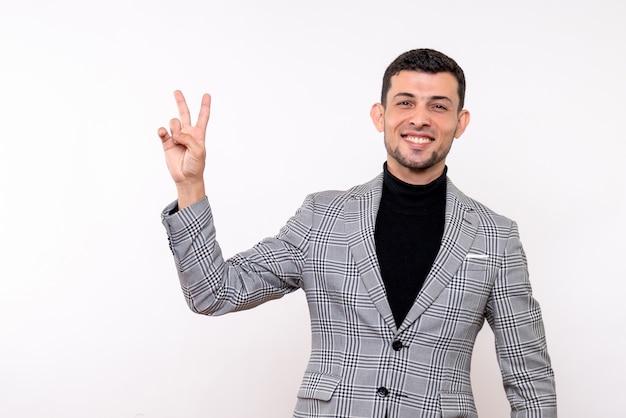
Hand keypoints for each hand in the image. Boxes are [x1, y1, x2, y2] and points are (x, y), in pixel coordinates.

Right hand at [158, 90, 210, 207]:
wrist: (186, 178)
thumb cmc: (196, 165)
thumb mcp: (199, 151)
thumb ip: (189, 139)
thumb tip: (176, 133)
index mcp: (198, 134)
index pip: (203, 117)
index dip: (205, 106)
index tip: (207, 95)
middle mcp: (187, 133)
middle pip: (184, 113)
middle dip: (180, 102)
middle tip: (177, 91)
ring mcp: (176, 137)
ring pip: (173, 122)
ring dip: (174, 128)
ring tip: (177, 139)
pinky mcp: (167, 142)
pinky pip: (163, 131)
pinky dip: (162, 131)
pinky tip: (164, 134)